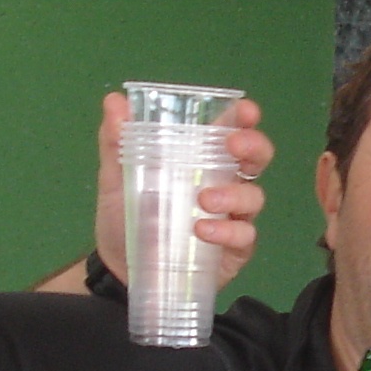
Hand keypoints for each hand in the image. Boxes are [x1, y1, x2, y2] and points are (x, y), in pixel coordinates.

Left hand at [91, 94, 272, 287]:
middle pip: (257, 160)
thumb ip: (116, 142)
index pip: (230, 132)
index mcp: (200, 160)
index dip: (244, 118)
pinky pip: (243, 236)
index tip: (247, 111)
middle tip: (234, 146)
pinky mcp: (233, 250)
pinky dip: (226, 231)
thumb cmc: (125, 218)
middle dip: (254, 147)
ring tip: (203, 199)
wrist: (120, 269)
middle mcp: (224, 184)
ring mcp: (232, 218)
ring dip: (234, 194)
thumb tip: (113, 101)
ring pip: (253, 198)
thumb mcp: (116, 178)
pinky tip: (202, 230)